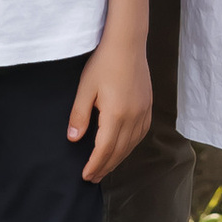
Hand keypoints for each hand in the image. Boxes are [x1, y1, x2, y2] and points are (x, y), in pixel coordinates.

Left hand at [68, 32, 153, 180]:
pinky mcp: (148, 106)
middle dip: (105, 167)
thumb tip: (73, 139)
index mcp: (116, 115)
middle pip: (119, 151)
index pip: (104, 149)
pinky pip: (141, 134)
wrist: (128, 43)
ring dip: (118, 159)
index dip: (94, 165)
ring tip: (105, 168)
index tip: (85, 176)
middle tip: (93, 178)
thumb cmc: (104, 63)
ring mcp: (143, 112)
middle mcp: (133, 117)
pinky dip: (130, 146)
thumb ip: (79, 115)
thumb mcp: (85, 88)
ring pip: (131, 145)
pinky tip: (123, 148)